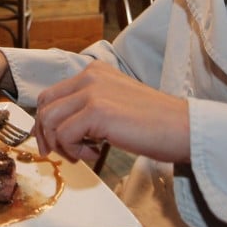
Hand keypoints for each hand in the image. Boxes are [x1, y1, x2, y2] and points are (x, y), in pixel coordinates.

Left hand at [34, 61, 190, 163]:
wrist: (182, 128)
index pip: (52, 95)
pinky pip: (64, 135)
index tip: (53, 143)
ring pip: (50, 121)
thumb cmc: (154, 124)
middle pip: (45, 106)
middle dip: (45, 135)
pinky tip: (96, 153)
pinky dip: (74, 151)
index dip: (45, 122)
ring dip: (61, 145)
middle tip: (58, 154)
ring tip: (84, 154)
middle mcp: (90, 76)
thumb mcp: (115, 104)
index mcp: (94, 72)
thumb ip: (88, 108)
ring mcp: (92, 92)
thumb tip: (58, 130)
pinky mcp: (96, 111)